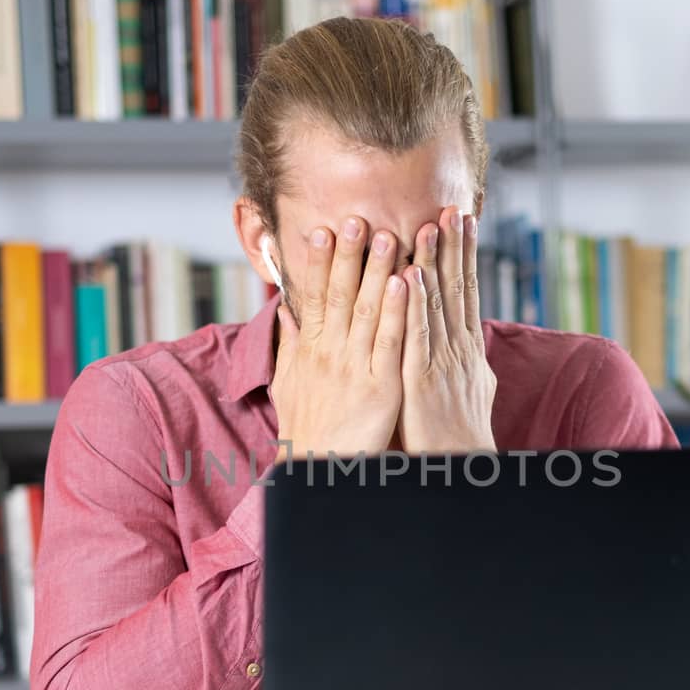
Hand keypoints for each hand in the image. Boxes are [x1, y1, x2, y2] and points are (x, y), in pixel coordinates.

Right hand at [270, 218, 408, 459]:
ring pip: (366, 312)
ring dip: (378, 271)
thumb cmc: (308, 429)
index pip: (314, 297)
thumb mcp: (289, 384)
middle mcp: (329, 354)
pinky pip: (390, 343)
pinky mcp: (380, 387)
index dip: (319, 262)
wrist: (321, 471)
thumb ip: (289, 345)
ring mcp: (355, 369)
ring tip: (388, 235)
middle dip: (348, 255)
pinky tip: (406, 283)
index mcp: (311, 351)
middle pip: (338, 295)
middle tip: (355, 218)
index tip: (323, 229)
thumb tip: (284, 310)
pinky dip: (397, 311)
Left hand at [399, 207, 496, 453]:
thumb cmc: (456, 431)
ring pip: (439, 304)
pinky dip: (415, 304)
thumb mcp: (467, 386)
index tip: (462, 220)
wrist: (459, 466)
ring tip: (430, 226)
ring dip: (434, 263)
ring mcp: (443, 362)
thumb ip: (460, 356)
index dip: (464, 254)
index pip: (466, 291)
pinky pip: (418, 335)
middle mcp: (460, 349)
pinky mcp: (423, 379)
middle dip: (455, 247)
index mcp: (467, 348)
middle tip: (453, 208)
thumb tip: (469, 335)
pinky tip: (410, 277)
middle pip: (458, 288)